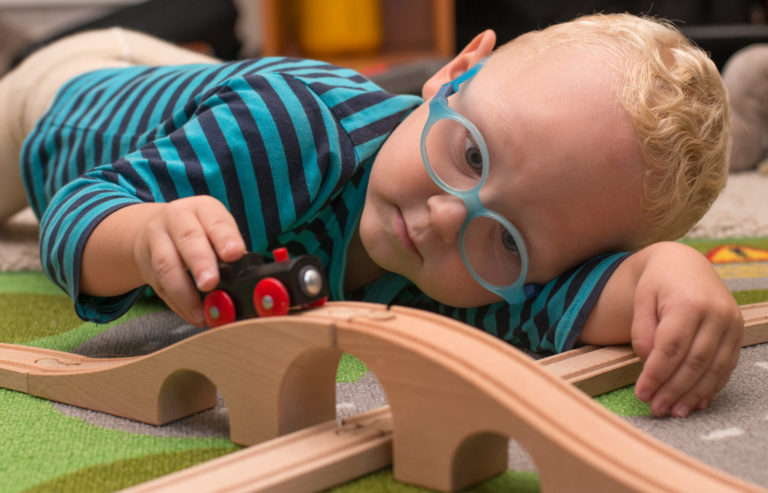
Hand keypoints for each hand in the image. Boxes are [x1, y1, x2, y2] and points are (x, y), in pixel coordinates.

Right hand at [133, 196, 245, 325]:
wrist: (155, 229)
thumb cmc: (199, 232)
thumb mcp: (215, 228)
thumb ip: (229, 247)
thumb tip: (247, 279)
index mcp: (203, 209)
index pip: (216, 220)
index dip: (225, 237)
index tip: (235, 254)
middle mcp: (177, 219)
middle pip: (188, 239)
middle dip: (200, 262)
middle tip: (211, 283)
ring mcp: (157, 240)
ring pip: (167, 265)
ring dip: (184, 292)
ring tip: (201, 311)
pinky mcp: (146, 264)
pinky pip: (160, 287)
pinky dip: (178, 305)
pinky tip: (193, 316)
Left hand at [630, 243, 743, 416]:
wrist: (686, 264)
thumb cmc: (658, 282)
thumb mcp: (641, 299)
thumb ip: (642, 332)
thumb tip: (650, 365)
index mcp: (688, 302)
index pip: (671, 348)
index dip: (656, 375)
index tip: (641, 393)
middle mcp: (716, 314)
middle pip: (694, 362)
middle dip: (674, 390)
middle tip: (656, 408)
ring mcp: (731, 324)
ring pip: (713, 368)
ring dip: (694, 395)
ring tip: (674, 411)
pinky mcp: (738, 333)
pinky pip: (726, 366)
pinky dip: (711, 387)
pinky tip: (696, 402)